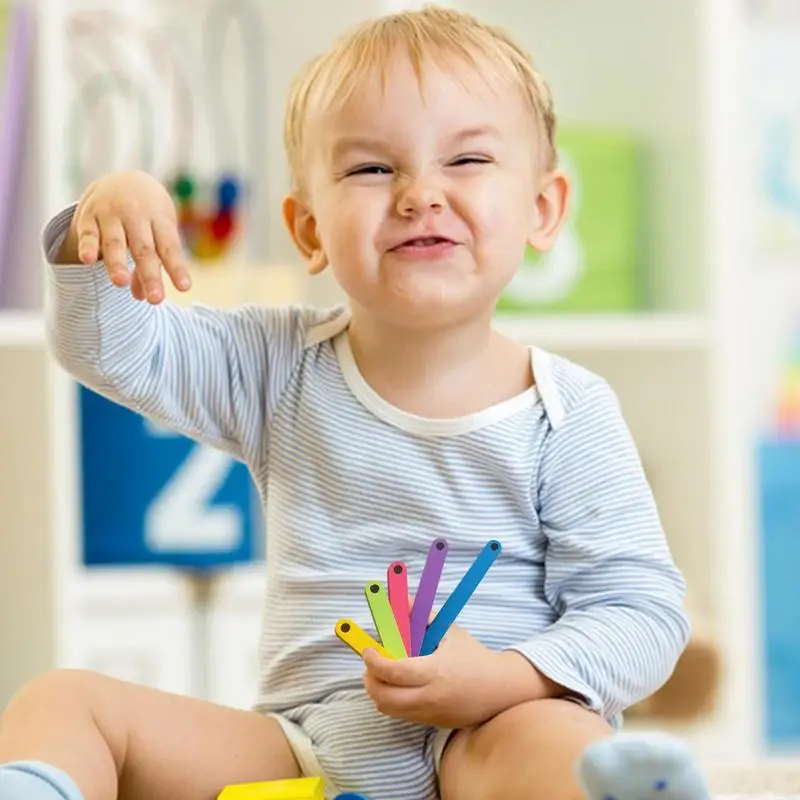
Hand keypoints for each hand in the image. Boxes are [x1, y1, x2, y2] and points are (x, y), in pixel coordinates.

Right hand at [58, 170, 191, 303]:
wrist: (124, 178)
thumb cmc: (148, 218)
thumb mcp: (156, 234)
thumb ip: (151, 265)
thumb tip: (142, 297)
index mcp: (160, 220)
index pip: (169, 247)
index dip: (177, 268)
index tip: (184, 288)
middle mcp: (137, 215)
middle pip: (144, 249)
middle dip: (150, 275)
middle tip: (156, 300)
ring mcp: (112, 214)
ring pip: (115, 241)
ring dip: (117, 262)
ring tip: (119, 283)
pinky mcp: (89, 216)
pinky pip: (88, 233)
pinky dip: (87, 245)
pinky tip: (86, 260)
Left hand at [363, 624, 549, 728]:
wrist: (500, 690)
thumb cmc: (474, 657)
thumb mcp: (450, 632)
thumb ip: (423, 615)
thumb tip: (402, 599)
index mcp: (434, 672)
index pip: (393, 671)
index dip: (374, 660)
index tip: (368, 650)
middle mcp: (429, 697)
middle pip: (383, 696)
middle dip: (369, 678)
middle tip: (370, 663)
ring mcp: (429, 714)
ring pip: (388, 709)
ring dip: (378, 691)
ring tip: (382, 673)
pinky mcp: (431, 723)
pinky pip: (401, 715)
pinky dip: (392, 700)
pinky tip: (398, 684)